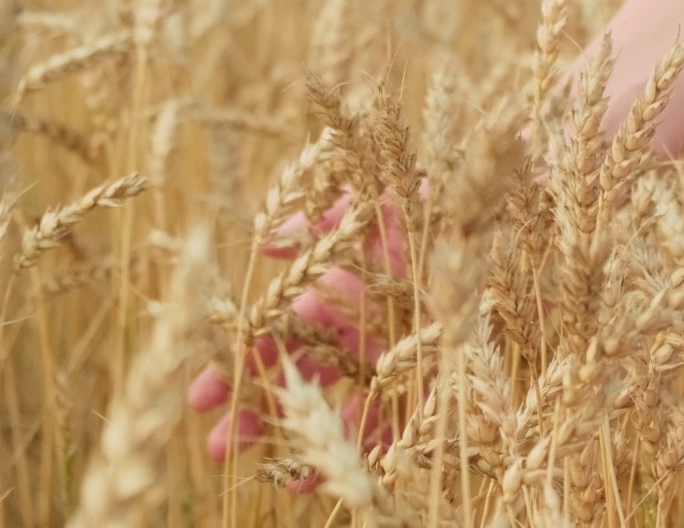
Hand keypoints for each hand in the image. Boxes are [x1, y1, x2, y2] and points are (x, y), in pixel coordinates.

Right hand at [187, 191, 411, 490]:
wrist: (481, 220)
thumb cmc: (422, 211)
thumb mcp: (365, 208)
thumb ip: (319, 222)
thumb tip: (270, 244)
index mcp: (335, 297)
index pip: (276, 337)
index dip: (240, 366)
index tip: (202, 396)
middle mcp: (355, 333)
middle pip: (297, 378)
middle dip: (255, 410)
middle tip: (218, 444)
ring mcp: (387, 360)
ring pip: (334, 406)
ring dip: (299, 440)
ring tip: (269, 472)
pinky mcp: (425, 379)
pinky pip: (388, 422)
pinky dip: (356, 450)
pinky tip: (324, 476)